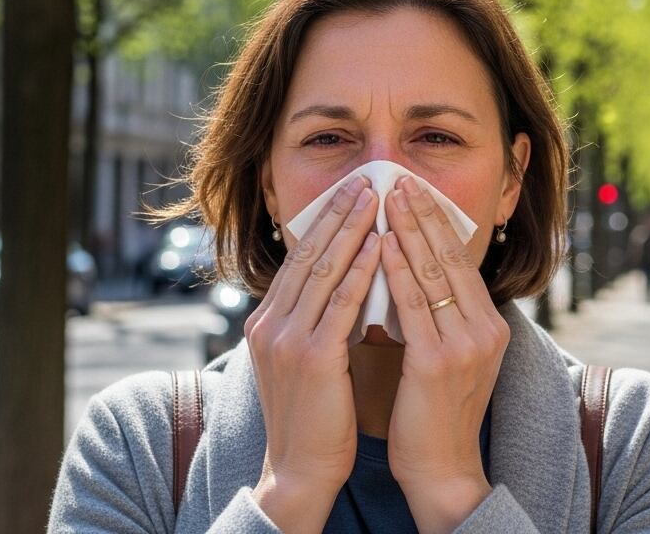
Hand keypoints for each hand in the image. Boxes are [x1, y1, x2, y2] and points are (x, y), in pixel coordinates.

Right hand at [244, 177, 380, 530]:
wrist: (300, 468)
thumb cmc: (316, 416)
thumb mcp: (310, 358)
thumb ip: (319, 320)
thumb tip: (349, 281)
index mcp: (267, 322)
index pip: (299, 260)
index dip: (326, 223)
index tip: (351, 192)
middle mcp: (269, 324)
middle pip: (308, 255)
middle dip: (338, 214)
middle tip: (366, 180)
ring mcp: (287, 338)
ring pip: (324, 270)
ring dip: (352, 229)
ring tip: (377, 197)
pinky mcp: (312, 357)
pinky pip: (341, 302)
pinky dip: (362, 269)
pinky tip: (382, 244)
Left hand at [380, 176, 508, 533]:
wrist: (441, 468)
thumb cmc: (435, 414)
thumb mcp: (449, 357)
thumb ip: (441, 318)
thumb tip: (412, 274)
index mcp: (489, 325)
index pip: (461, 261)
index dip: (437, 223)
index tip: (415, 191)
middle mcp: (484, 329)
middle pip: (450, 258)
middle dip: (424, 215)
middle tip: (399, 180)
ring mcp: (464, 344)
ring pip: (432, 274)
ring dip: (407, 231)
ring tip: (387, 199)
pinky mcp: (438, 362)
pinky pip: (414, 305)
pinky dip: (396, 270)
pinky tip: (380, 244)